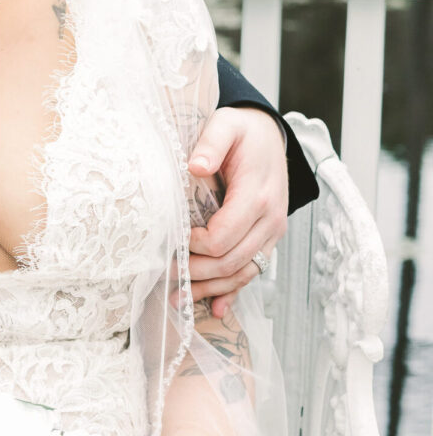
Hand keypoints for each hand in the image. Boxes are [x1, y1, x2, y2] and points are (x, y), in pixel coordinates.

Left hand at [187, 107, 288, 317]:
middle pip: (231, 261)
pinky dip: (233, 292)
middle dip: (196, 272)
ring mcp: (271, 233)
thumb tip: (194, 165)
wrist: (268, 136)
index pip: (222, 237)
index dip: (194, 245)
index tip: (171, 238)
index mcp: (257, 196)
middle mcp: (270, 220)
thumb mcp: (226, 126)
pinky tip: (217, 309)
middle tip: (164, 273)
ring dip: (210, 288)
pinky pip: (252, 272)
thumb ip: (211, 144)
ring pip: (242, 273)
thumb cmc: (242, 133)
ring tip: (178, 297)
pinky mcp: (266, 239)